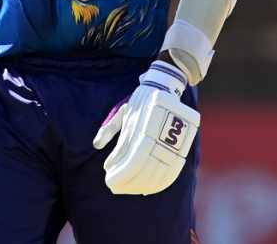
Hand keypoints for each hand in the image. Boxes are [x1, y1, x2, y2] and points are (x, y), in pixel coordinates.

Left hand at [92, 60, 198, 195]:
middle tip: (114, 188)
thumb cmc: (139, 101)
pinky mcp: (180, 147)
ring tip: (128, 189)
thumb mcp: (122, 111)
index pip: (132, 161)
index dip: (120, 174)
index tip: (109, 180)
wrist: (165, 87)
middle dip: (128, 183)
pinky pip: (172, 171)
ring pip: (158, 173)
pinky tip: (148, 189)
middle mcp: (158, 138)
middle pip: (144, 170)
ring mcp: (171, 143)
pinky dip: (160, 183)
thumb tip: (96, 145)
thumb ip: (110, 128)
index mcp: (143, 129)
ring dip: (141, 185)